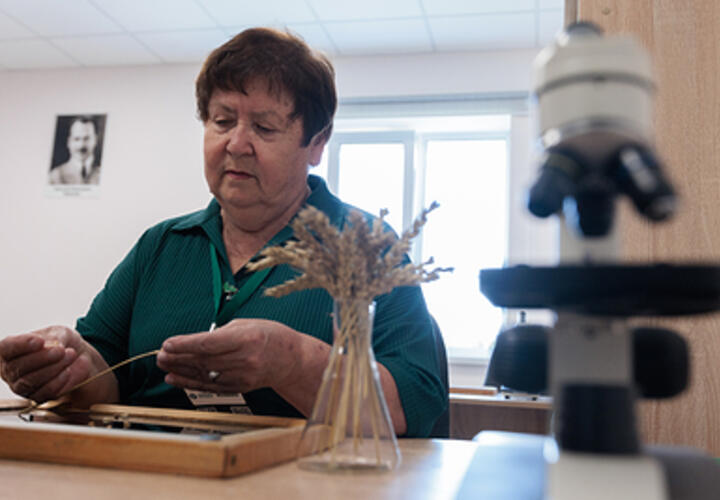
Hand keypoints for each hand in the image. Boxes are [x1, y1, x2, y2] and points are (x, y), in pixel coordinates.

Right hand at [0, 325, 116, 404]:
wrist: (78, 356)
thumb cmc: (62, 341)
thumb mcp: (59, 332)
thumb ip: (55, 338)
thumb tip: (54, 347)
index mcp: (9, 349)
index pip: (6, 348)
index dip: (21, 345)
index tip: (40, 341)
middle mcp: (11, 369)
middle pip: (17, 367)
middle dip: (42, 358)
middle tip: (61, 350)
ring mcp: (22, 386)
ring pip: (30, 381)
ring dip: (52, 369)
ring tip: (70, 355)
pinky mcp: (37, 397)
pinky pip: (44, 392)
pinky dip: (58, 381)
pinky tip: (68, 371)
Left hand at [157, 319, 305, 393]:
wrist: (292, 359)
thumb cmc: (270, 335)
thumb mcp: (247, 324)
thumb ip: (221, 333)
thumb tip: (193, 342)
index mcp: (247, 338)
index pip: (209, 343)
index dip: (185, 344)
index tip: (167, 343)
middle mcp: (246, 359)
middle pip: (204, 360)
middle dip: (178, 358)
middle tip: (160, 355)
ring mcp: (244, 375)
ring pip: (204, 374)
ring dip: (181, 370)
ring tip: (164, 365)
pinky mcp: (241, 387)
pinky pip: (211, 386)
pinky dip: (191, 382)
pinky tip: (176, 378)